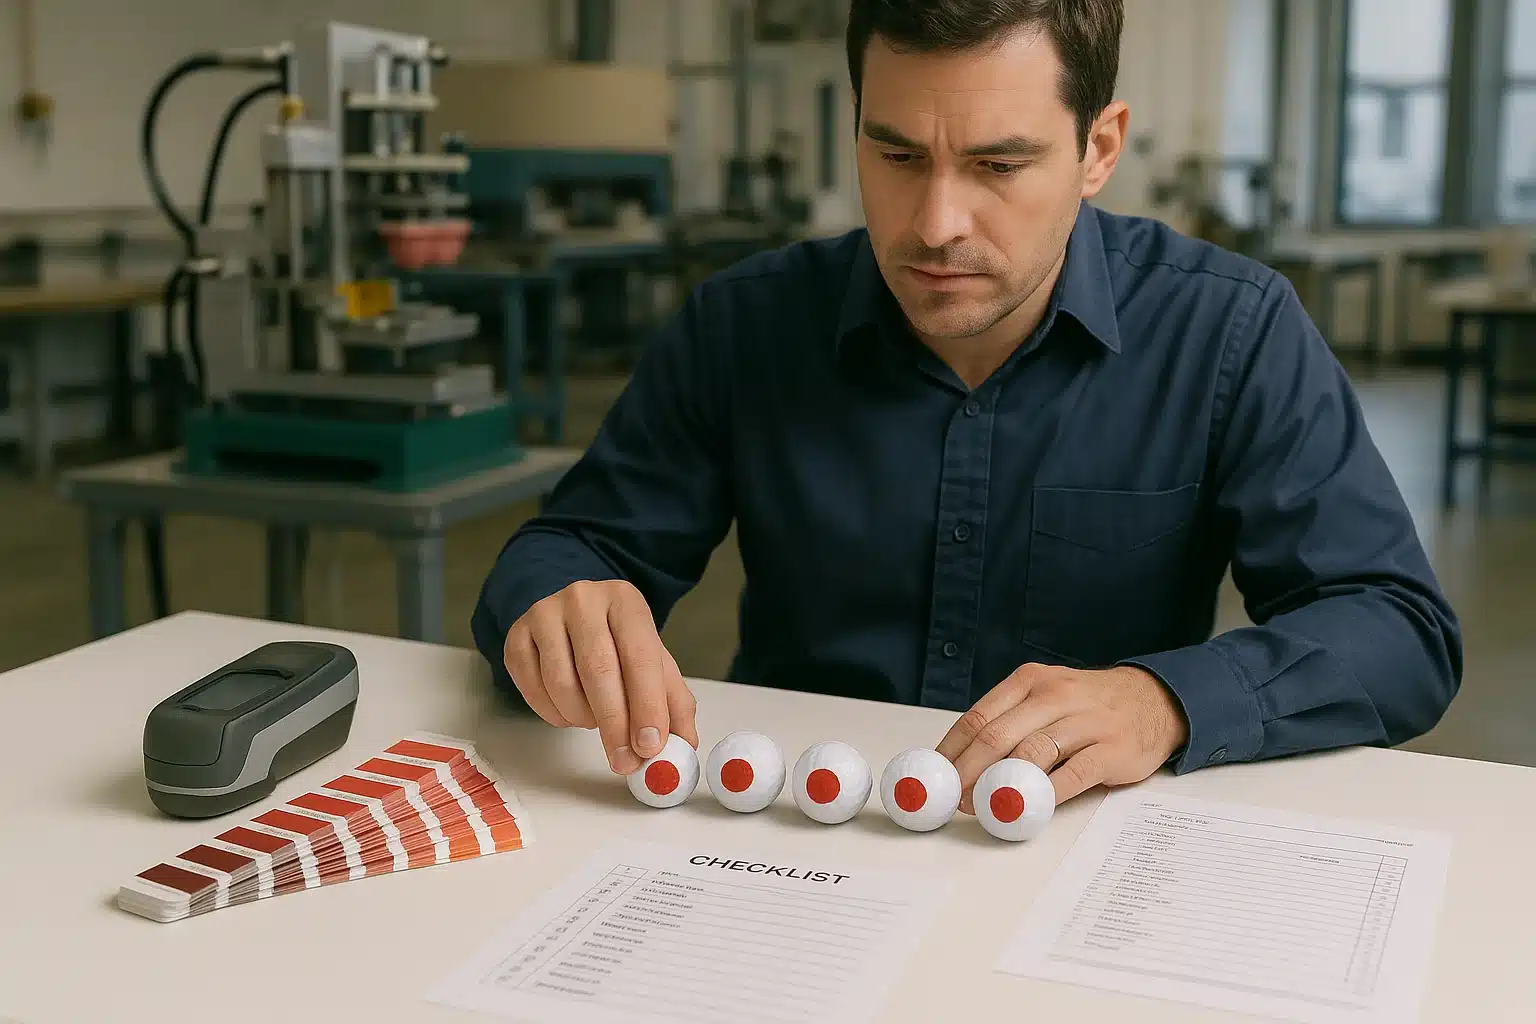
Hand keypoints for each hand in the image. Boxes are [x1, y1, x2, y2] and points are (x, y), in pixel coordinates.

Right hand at [502, 580, 698, 774]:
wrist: (574, 615)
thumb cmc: (617, 641)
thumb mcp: (652, 661)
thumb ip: (673, 701)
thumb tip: (684, 744)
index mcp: (626, 601)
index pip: (640, 655)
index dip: (647, 704)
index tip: (650, 746)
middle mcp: (583, 599)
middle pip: (598, 669)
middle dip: (615, 724)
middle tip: (625, 761)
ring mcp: (544, 614)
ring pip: (561, 682)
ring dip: (583, 718)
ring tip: (596, 722)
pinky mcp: (516, 636)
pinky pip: (532, 688)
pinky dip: (554, 714)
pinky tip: (570, 712)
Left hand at [936, 663, 1187, 809]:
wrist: (1155, 700)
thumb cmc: (1088, 705)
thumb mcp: (1047, 697)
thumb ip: (1010, 721)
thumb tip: (962, 761)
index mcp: (1031, 681)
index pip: (979, 716)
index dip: (952, 750)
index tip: (936, 776)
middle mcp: (1055, 696)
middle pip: (998, 736)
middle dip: (968, 772)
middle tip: (952, 799)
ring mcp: (1086, 721)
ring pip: (1031, 754)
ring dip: (1000, 787)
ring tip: (982, 807)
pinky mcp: (1112, 749)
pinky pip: (1072, 775)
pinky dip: (1045, 795)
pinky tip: (1028, 808)